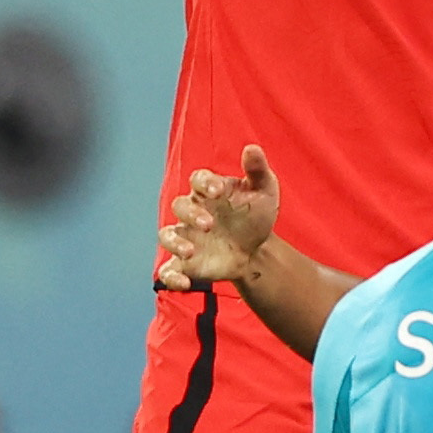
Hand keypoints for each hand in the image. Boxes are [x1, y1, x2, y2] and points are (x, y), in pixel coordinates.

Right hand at [156, 145, 281, 289]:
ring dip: (175, 243)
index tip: (216, 190)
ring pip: (167, 235)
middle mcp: (193, 212)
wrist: (257, 251)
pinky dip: (171, 277)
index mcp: (208, 191)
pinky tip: (185, 284)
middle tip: (210, 225)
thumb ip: (257, 170)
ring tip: (191, 252)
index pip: (198, 180)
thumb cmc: (255, 215)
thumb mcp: (264, 191)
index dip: (204, 182)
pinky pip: (169, 269)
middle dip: (191, 214)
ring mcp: (187, 237)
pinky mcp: (186, 263)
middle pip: (179, 206)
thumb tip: (252, 148)